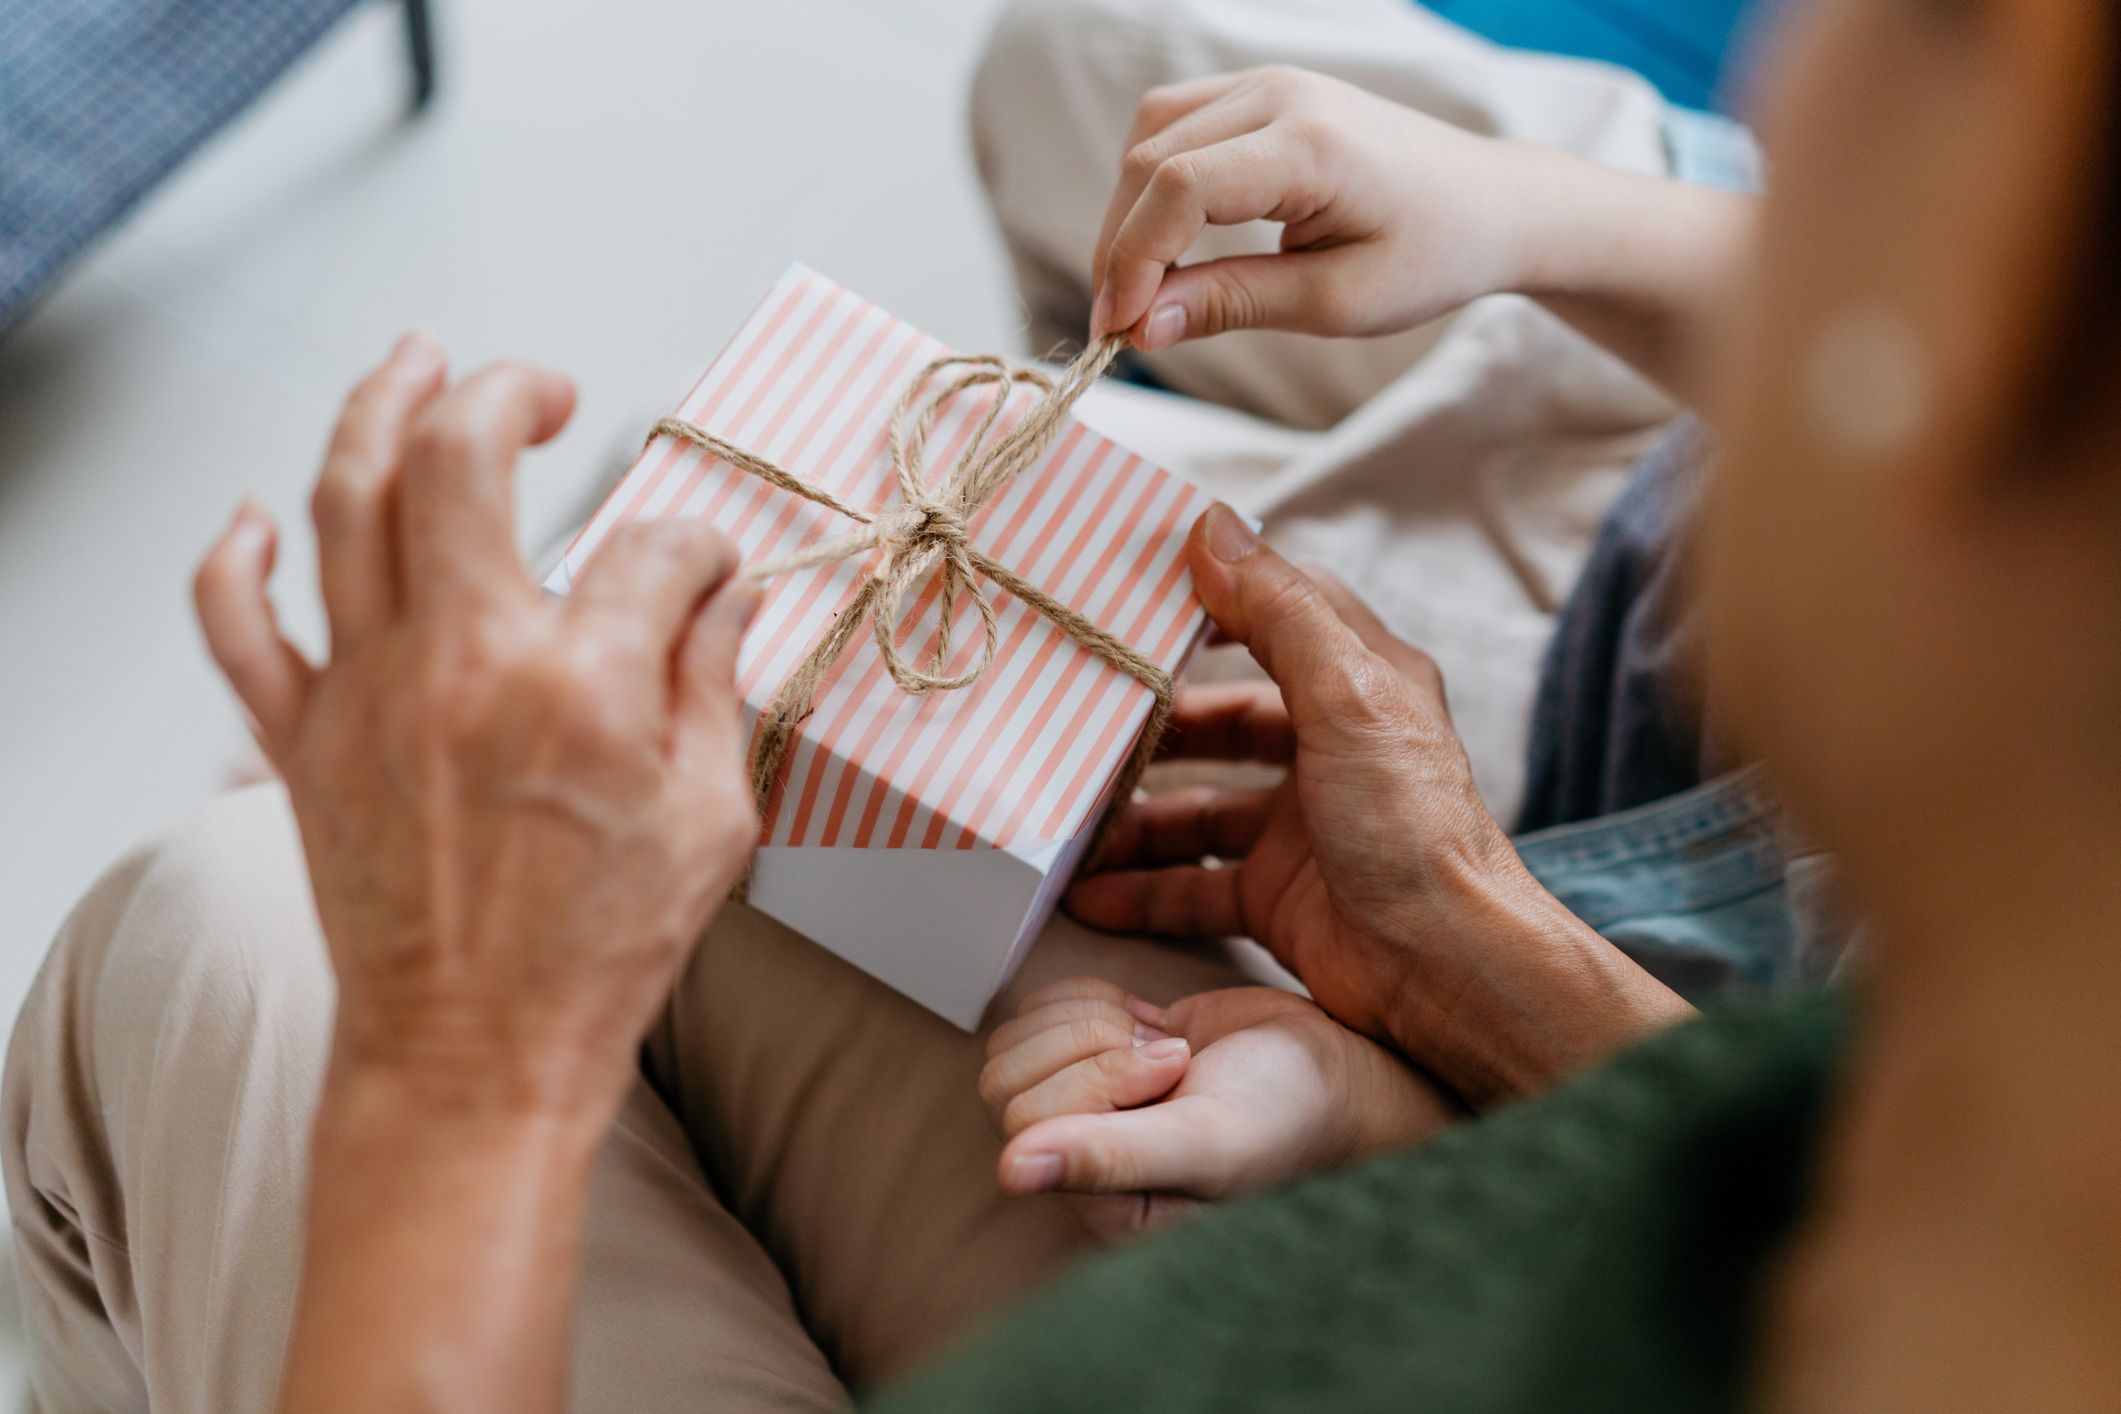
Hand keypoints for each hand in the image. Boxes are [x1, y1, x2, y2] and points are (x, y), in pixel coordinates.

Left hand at [194, 334, 762, 1117]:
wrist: (474, 1055)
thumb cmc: (593, 956)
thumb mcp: (712, 822)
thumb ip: (716, 686)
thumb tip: (725, 594)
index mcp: (581, 688)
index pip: (653, 547)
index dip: (698, 544)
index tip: (705, 570)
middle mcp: (462, 667)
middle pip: (460, 458)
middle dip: (509, 392)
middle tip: (544, 391)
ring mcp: (366, 694)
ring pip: (344, 500)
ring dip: (379, 406)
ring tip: (416, 362)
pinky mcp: (301, 739)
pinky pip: (237, 622)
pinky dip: (235, 554)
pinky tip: (258, 513)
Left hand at [981, 977, 1452, 1238]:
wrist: (1339, 1068)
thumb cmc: (1289, 1116)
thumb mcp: (1208, 1139)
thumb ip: (1111, 1157)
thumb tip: (1011, 1173)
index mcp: (1098, 1206)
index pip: (1025, 1121)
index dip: (1097, 1077)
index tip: (1174, 1074)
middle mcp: (1079, 1165)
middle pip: (1006, 1080)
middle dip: (1094, 1044)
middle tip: (1169, 1059)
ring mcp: (1082, 1108)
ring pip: (1016, 1041)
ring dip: (1093, 1021)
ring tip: (1164, 1045)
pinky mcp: (1092, 1056)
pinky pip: (1042, 1010)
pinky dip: (1092, 997)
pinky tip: (1151, 1021)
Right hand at [1068, 507, 1692, 1106]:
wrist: (1450, 971)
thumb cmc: (1412, 825)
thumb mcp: (1346, 697)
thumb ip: (1278, 612)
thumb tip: (1211, 525)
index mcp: (1359, 683)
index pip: (1276, 616)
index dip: (1209, 600)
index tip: (1130, 595)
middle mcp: (1330, 749)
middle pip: (1222, 718)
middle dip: (1151, 725)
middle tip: (1075, 723)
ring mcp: (1301, 827)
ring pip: (1196, 808)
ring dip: (1132, 816)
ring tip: (1065, 820)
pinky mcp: (1279, 897)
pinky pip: (1193, 885)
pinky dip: (1142, 889)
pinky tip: (1087, 893)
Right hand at [1090, 65, 1541, 347]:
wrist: (1489, 205)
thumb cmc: (1430, 255)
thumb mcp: (1336, 302)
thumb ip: (1232, 304)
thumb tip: (1141, 327)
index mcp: (1312, 144)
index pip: (1180, 187)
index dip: (1133, 261)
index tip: (1117, 332)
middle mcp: (1283, 94)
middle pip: (1152, 159)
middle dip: (1122, 248)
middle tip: (1120, 327)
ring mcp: (1271, 82)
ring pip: (1152, 135)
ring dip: (1129, 213)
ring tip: (1140, 288)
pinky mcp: (1264, 92)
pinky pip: (1176, 124)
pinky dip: (1152, 183)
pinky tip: (1166, 241)